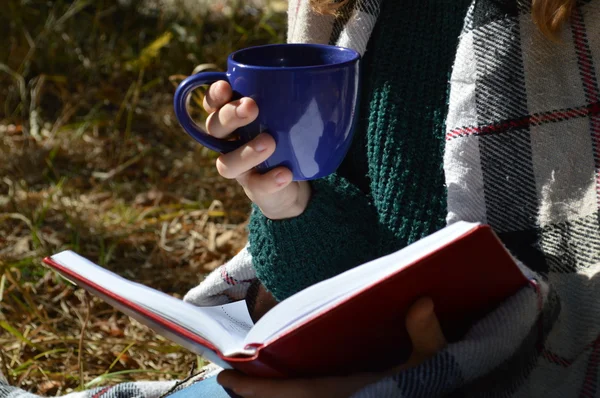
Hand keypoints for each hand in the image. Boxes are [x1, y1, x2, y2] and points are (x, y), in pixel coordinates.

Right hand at [204, 81, 310, 219]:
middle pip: (215, 128)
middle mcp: (231, 143)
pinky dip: (270, 180)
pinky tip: (285, 173)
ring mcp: (241, 169)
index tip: (226, 85)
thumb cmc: (289, 138)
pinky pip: (256, 186)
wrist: (295, 183)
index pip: (213, 104)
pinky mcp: (255, 189)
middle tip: (251, 107)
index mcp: (235, 119)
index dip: (214, 95)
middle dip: (229, 116)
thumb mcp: (293, 115)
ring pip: (226, 163)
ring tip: (269, 143)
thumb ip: (300, 97)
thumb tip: (334, 74)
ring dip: (245, 152)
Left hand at [217, 297, 446, 397]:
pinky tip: (283, 378)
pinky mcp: (344, 394)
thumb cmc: (431, 383)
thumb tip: (422, 302)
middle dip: (256, 392)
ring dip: (272, 392)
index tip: (227, 376)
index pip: (292, 393)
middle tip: (229, 377)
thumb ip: (426, 335)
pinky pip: (307, 395)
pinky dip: (289, 390)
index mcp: (345, 391)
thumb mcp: (432, 362)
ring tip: (248, 375)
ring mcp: (339, 397)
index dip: (257, 389)